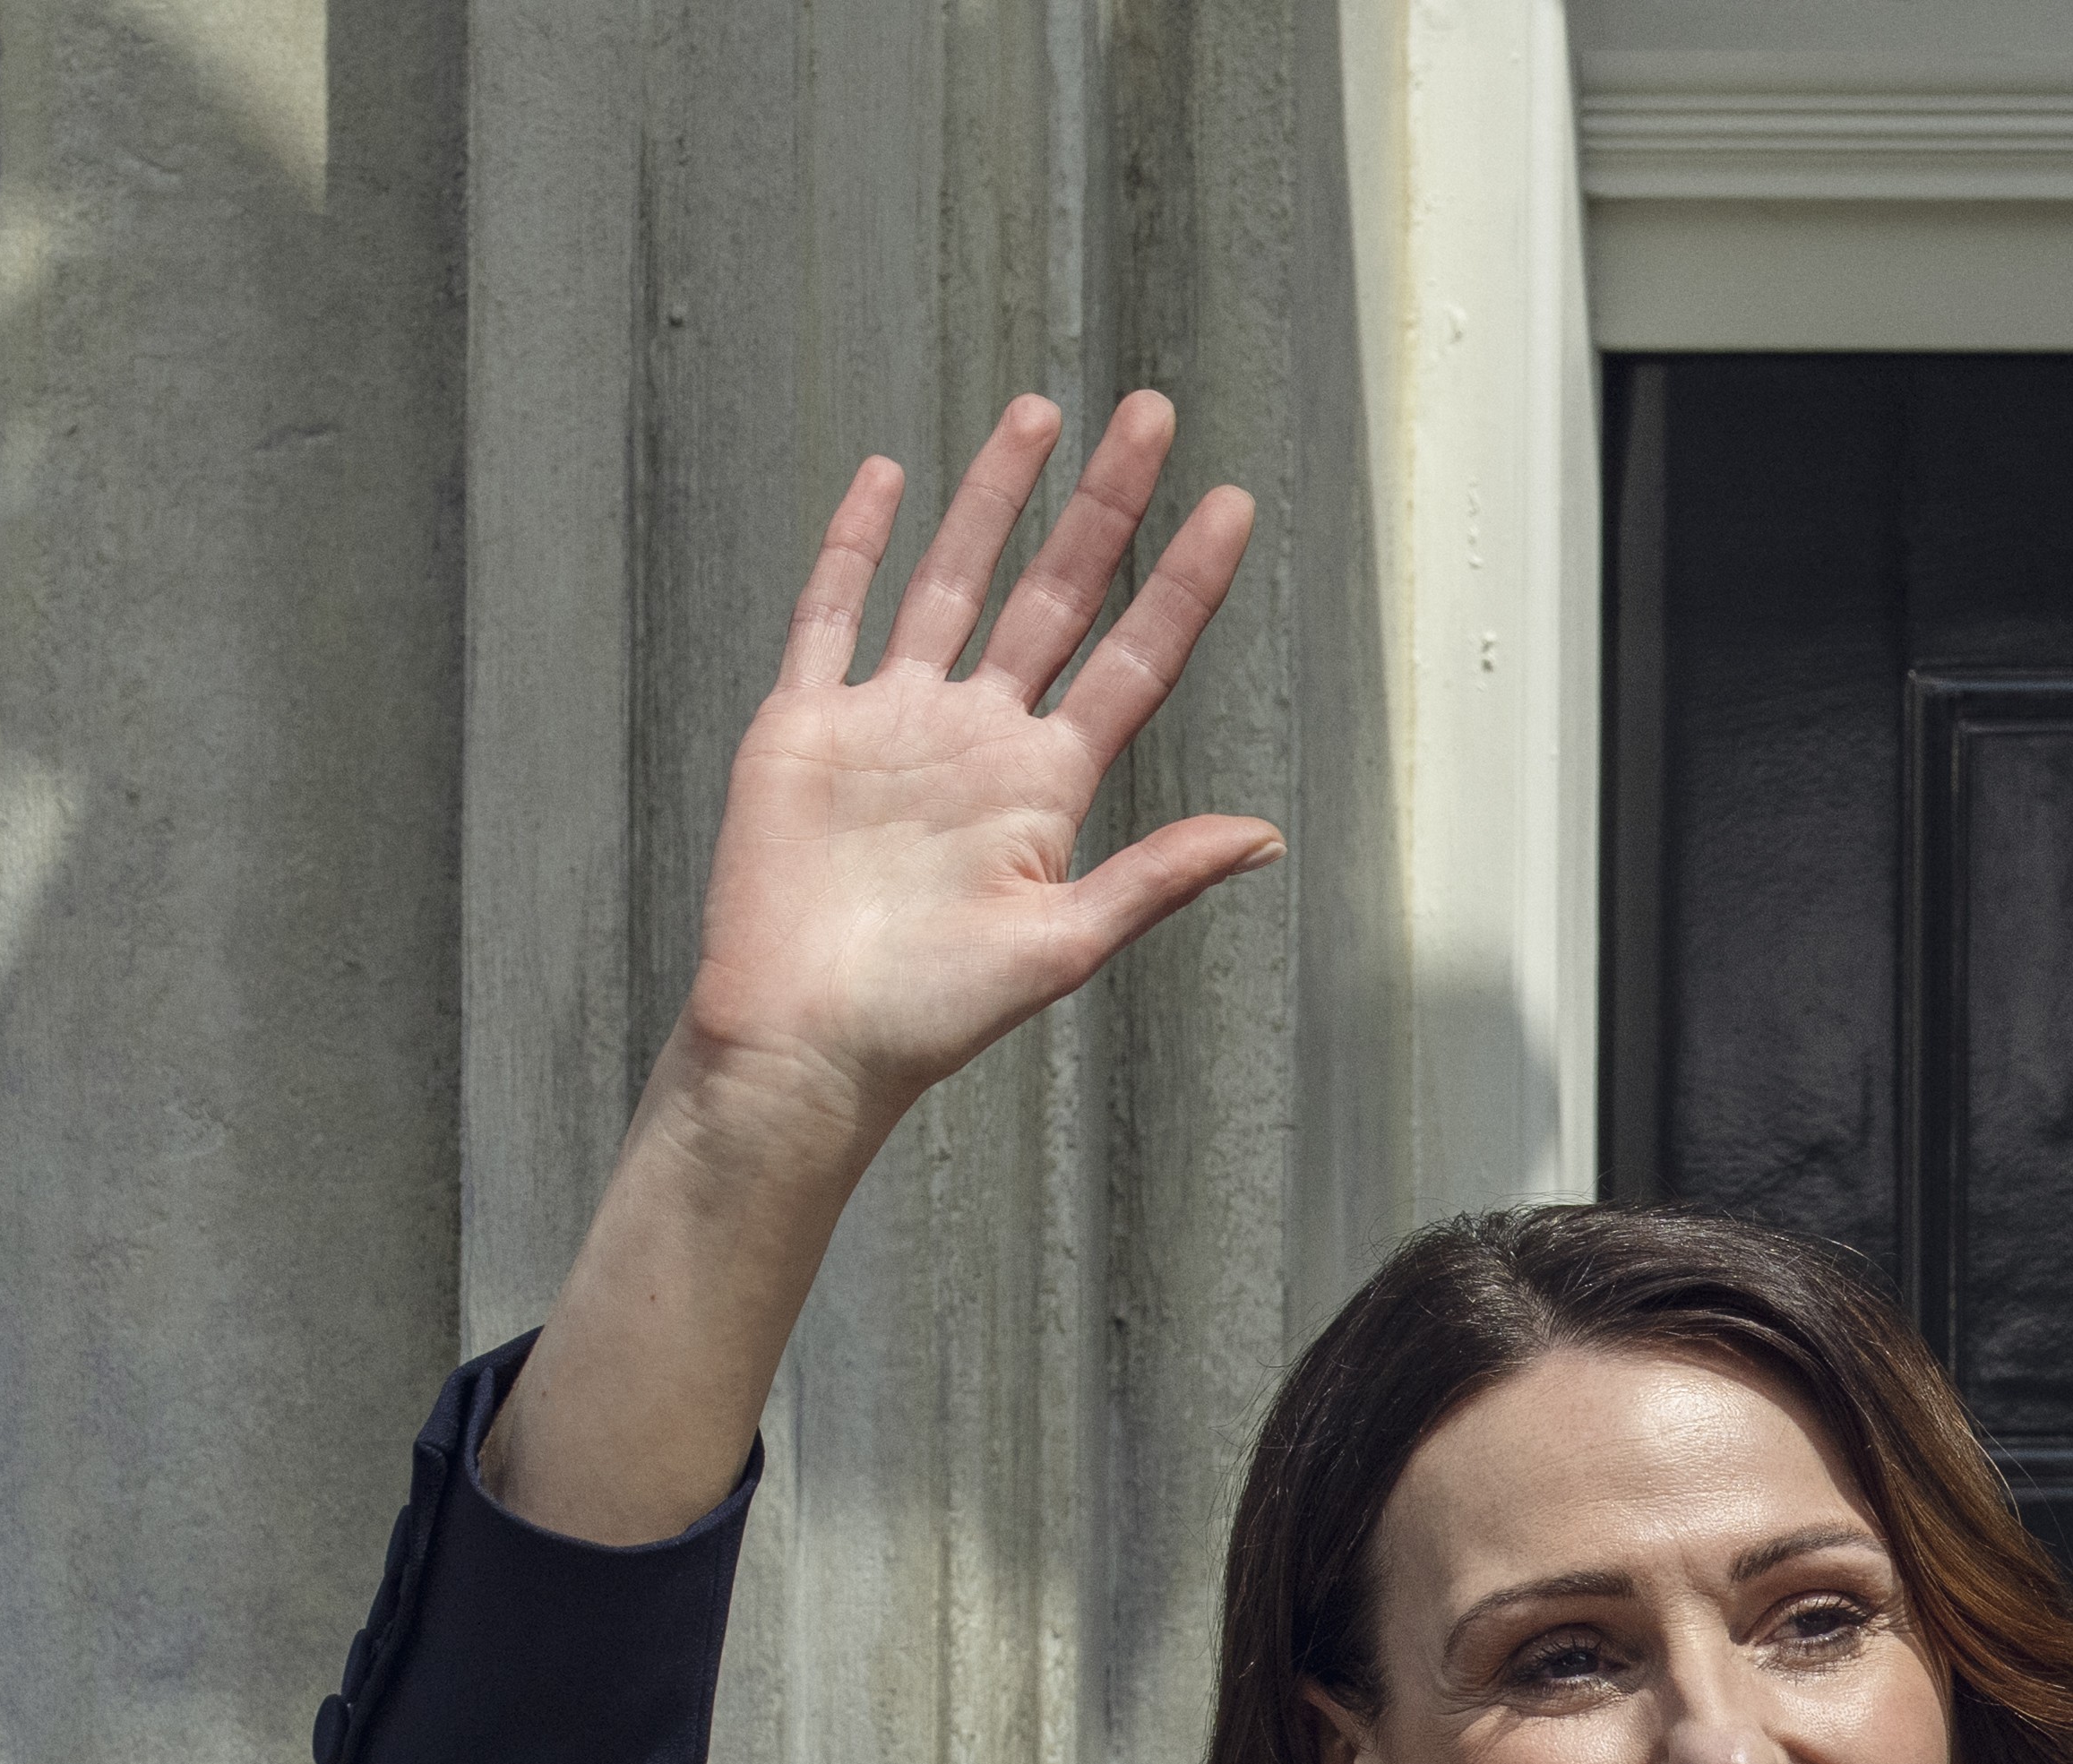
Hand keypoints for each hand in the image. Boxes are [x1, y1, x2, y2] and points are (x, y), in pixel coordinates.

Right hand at [666, 392, 1278, 1166]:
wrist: (806, 1042)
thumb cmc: (931, 1017)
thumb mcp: (1063, 946)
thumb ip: (1157, 878)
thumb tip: (1267, 837)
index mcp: (1045, 787)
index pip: (1134, 659)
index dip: (1184, 581)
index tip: (1231, 505)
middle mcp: (977, 739)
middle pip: (1056, 594)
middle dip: (1104, 504)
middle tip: (1152, 413)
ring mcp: (891, 722)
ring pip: (952, 580)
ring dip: (997, 498)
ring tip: (1041, 413)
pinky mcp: (805, 724)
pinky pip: (833, 614)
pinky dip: (856, 544)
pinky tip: (887, 477)